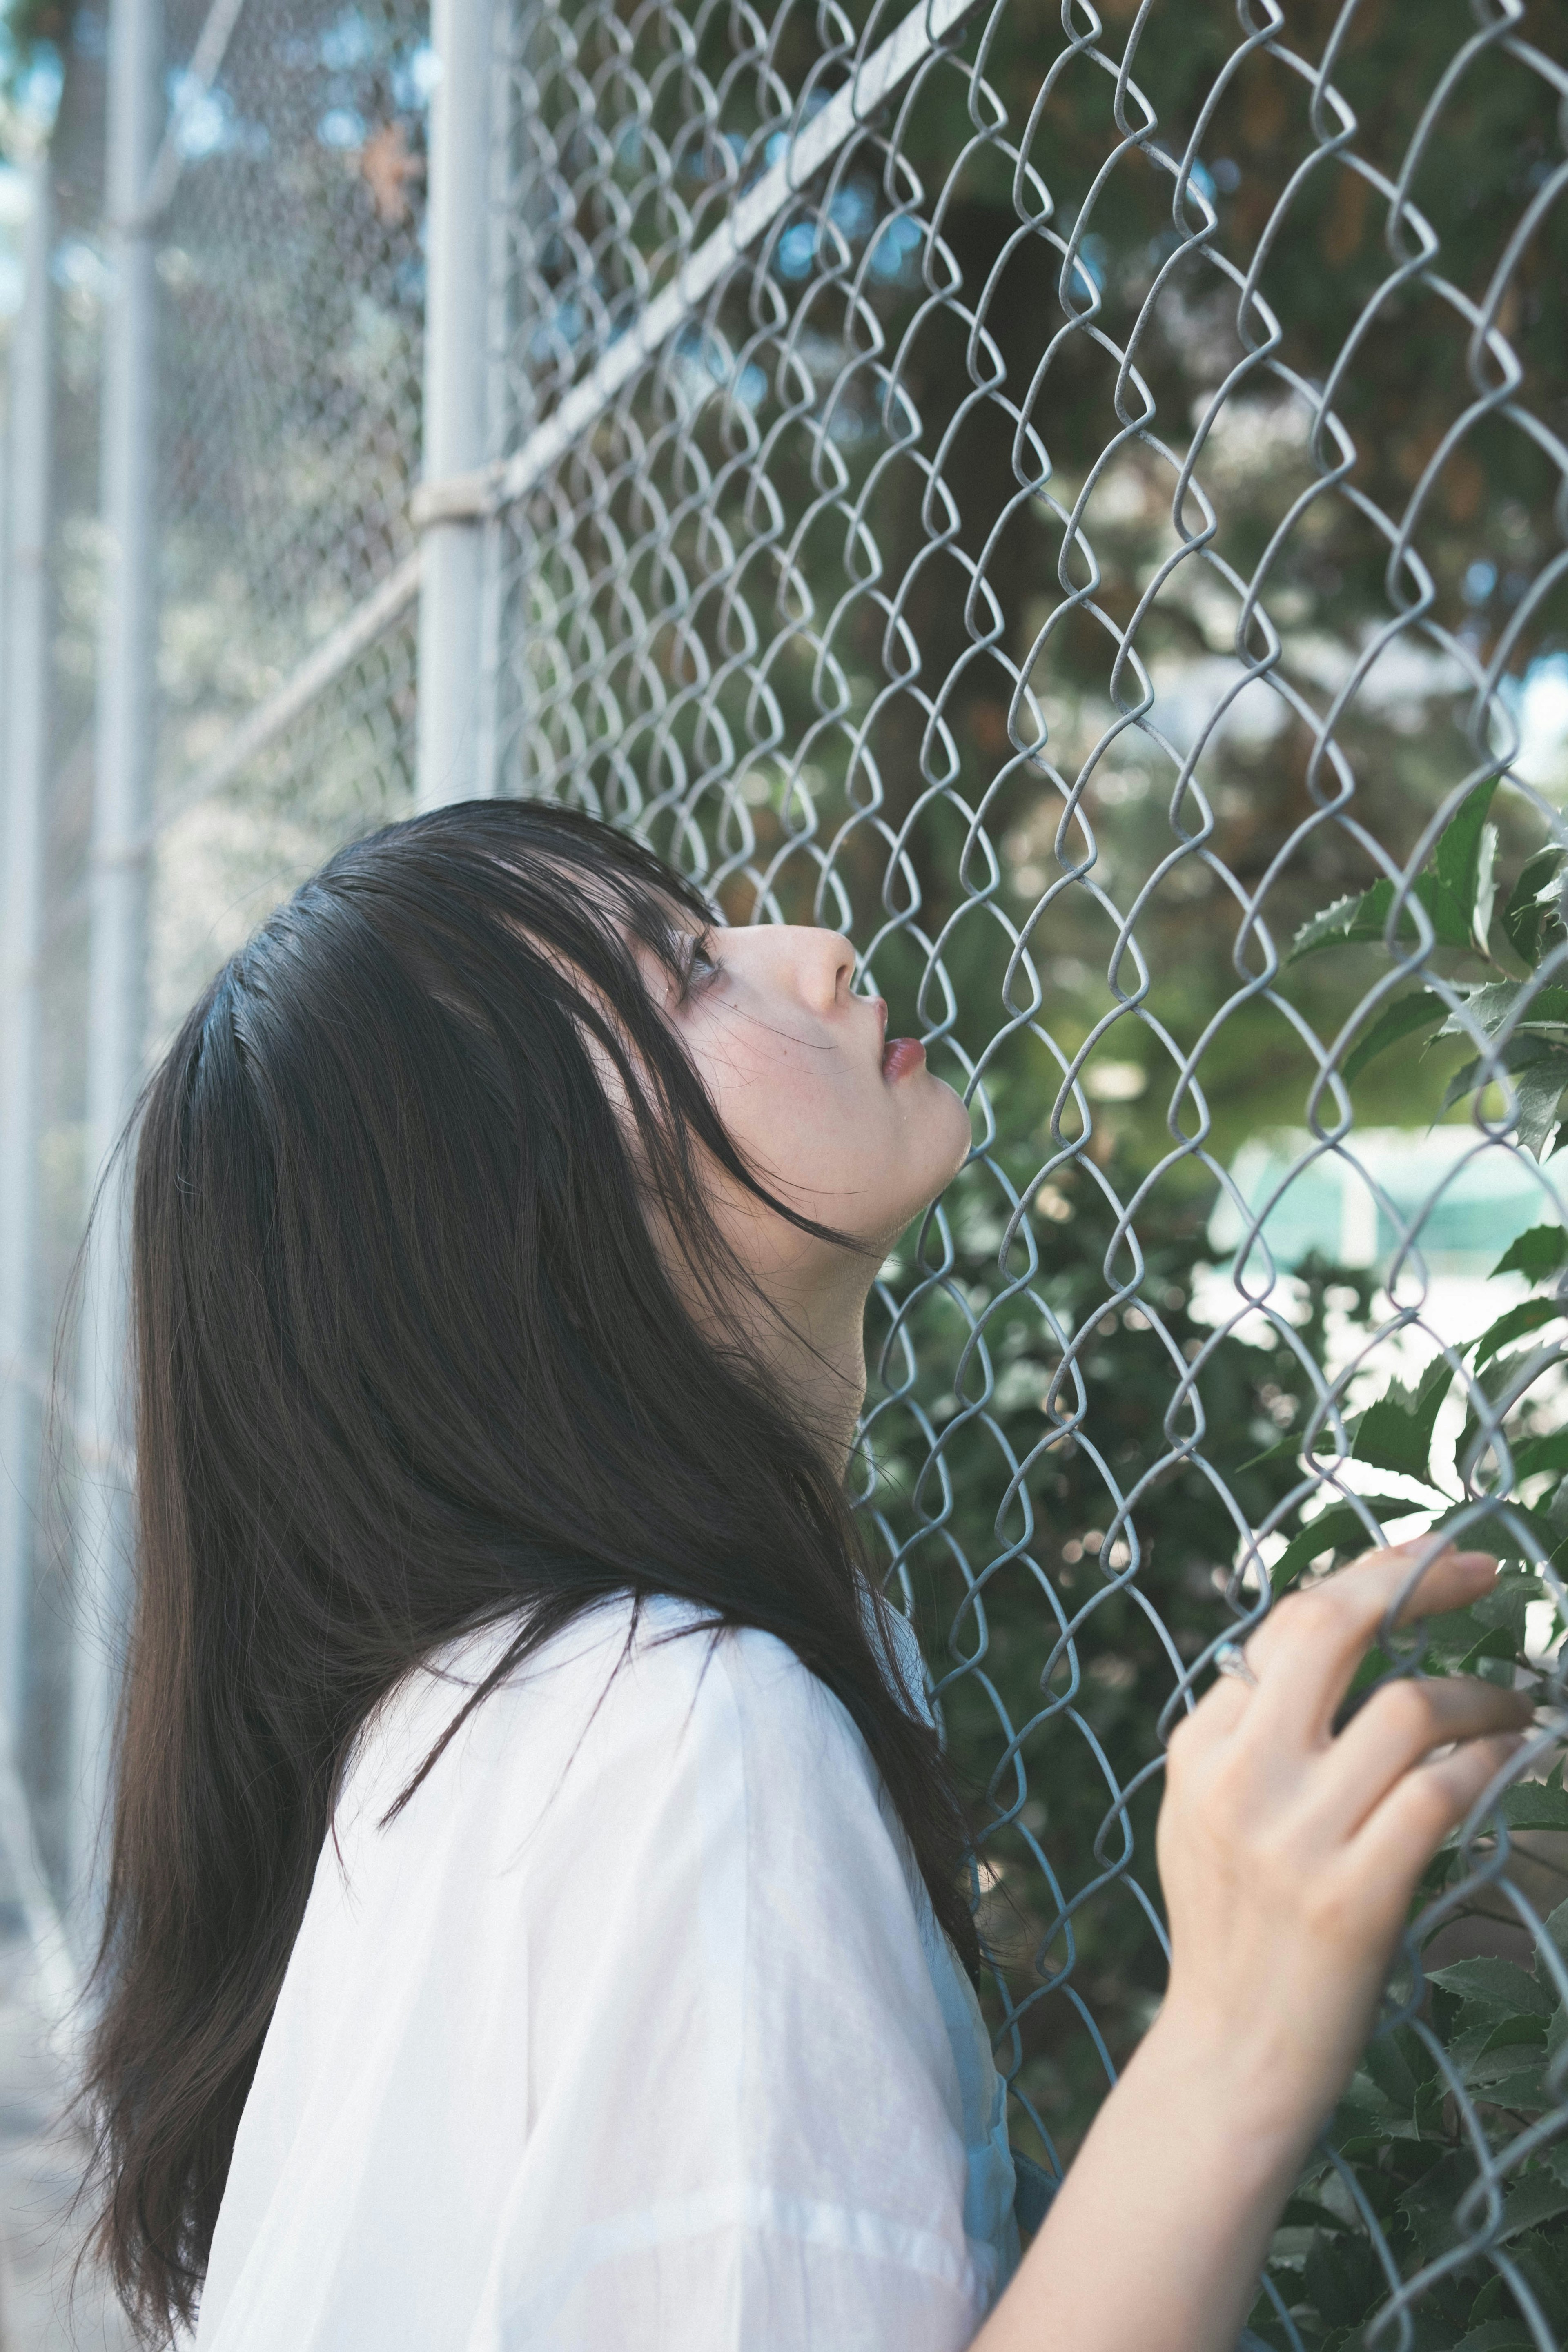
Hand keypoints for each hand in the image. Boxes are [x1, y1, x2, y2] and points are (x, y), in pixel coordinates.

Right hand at [1155, 1542, 1533, 2138]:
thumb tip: (1326, 1635)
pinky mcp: (1354, 1898)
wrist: (1232, 2058)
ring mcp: (1295, 1838)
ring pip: (1407, 1710)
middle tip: (1479, 1566)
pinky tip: (1513, 1755)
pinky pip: (1442, 1794)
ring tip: (1513, 1705)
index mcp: (1200, 1748)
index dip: (1367, 1575)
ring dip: (1480, 1696)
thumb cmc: (1234, 1929)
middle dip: (1415, 1578)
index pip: (1289, 1624)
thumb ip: (1248, 1733)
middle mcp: (1240, 1778)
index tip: (1425, 1554)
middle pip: (1334, 1628)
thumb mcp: (1203, 1812)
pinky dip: (1490, 1762)